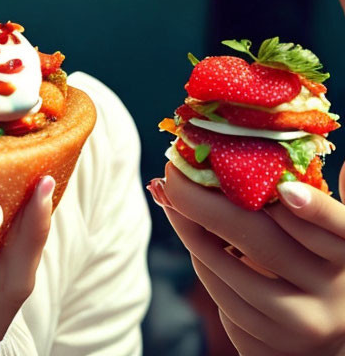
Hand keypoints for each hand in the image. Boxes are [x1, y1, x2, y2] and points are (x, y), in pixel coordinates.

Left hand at [151, 164, 344, 355]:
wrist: (318, 336)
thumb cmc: (314, 267)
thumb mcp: (326, 239)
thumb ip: (322, 209)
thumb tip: (342, 164)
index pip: (338, 227)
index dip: (314, 209)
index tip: (284, 189)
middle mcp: (336, 292)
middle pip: (261, 240)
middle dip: (206, 203)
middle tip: (174, 176)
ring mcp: (303, 323)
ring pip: (227, 268)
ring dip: (192, 233)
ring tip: (178, 206)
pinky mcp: (272, 345)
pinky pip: (220, 297)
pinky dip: (204, 265)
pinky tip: (203, 249)